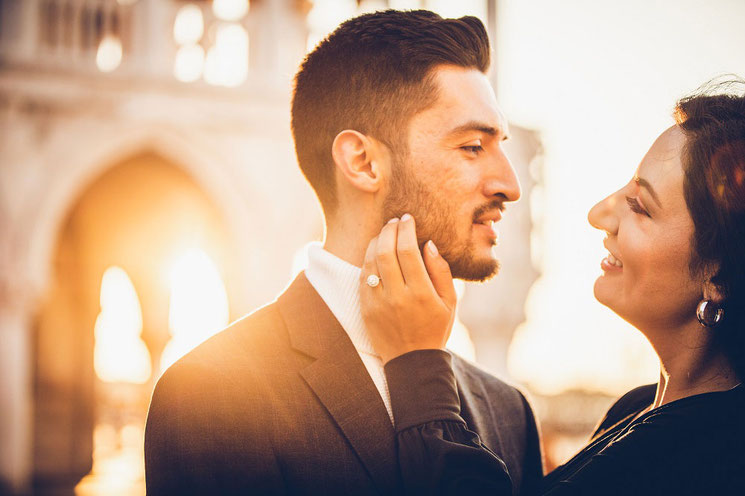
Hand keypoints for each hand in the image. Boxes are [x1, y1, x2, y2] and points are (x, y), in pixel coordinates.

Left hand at [360, 214, 457, 363]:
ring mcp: (378, 303)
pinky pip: (363, 277)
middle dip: (389, 230)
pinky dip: (367, 259)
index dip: (406, 230)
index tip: (407, 219)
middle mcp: (397, 297)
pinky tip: (375, 251)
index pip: (408, 251)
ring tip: (384, 232)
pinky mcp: (365, 308)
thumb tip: (429, 244)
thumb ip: (441, 271)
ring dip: (376, 242)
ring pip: (371, 262)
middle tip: (394, 221)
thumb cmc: (435, 328)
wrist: (412, 361)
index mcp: (421, 294)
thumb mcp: (450, 302)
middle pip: (386, 252)